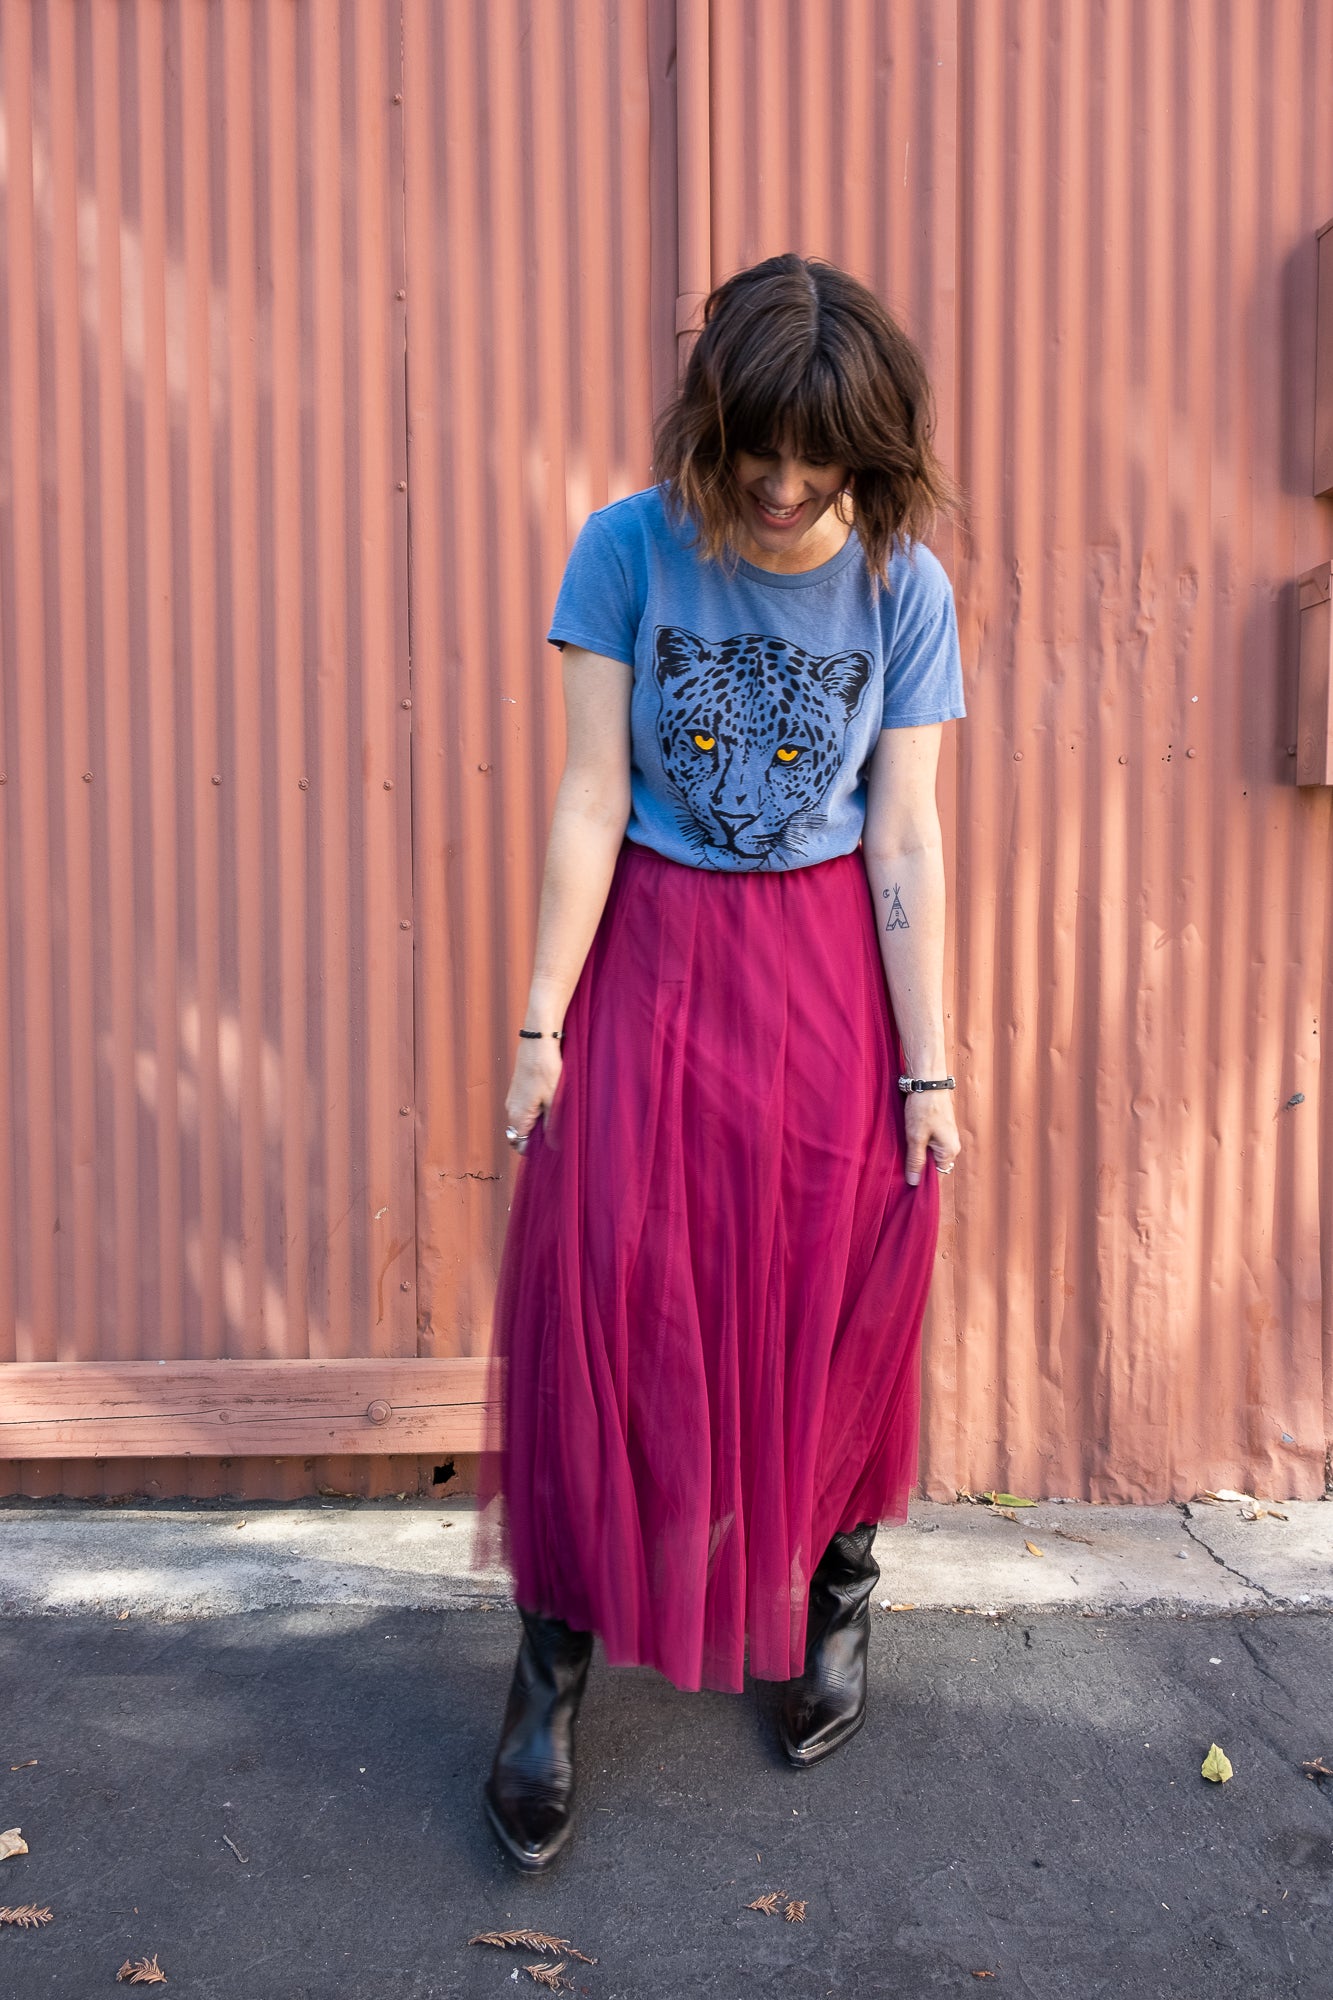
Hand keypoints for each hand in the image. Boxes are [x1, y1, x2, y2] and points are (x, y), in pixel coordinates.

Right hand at [504, 1038, 563, 1152]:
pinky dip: (533, 1111)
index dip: (534, 1149)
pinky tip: (548, 1101)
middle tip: (554, 1130)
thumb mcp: (554, 1101)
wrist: (537, 1042)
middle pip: (519, 1134)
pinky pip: (522, 1109)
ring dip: (535, 1123)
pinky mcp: (516, 1090)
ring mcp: (512, 1099)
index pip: (520, 1145)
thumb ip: (552, 1126)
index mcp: (518, 1116)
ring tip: (553, 1113)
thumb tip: (552, 1146)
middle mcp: (511, 1110)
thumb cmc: (546, 1070)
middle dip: (535, 1137)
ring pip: (521, 1121)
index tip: (550, 1145)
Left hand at [904, 1091, 959, 1186]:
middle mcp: (952, 1145)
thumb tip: (914, 1182)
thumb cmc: (924, 1108)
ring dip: (918, 1152)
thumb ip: (915, 1161)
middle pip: (934, 1165)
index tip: (906, 1179)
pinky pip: (930, 1142)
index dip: (921, 1178)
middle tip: (902, 1161)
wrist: (928, 1081)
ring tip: (905, 1146)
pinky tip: (910, 1136)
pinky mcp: (941, 1127)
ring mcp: (947, 1135)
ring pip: (930, 1152)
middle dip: (919, 1165)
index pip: (937, 1176)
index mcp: (950, 1151)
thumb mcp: (916, 1137)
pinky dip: (920, 1142)